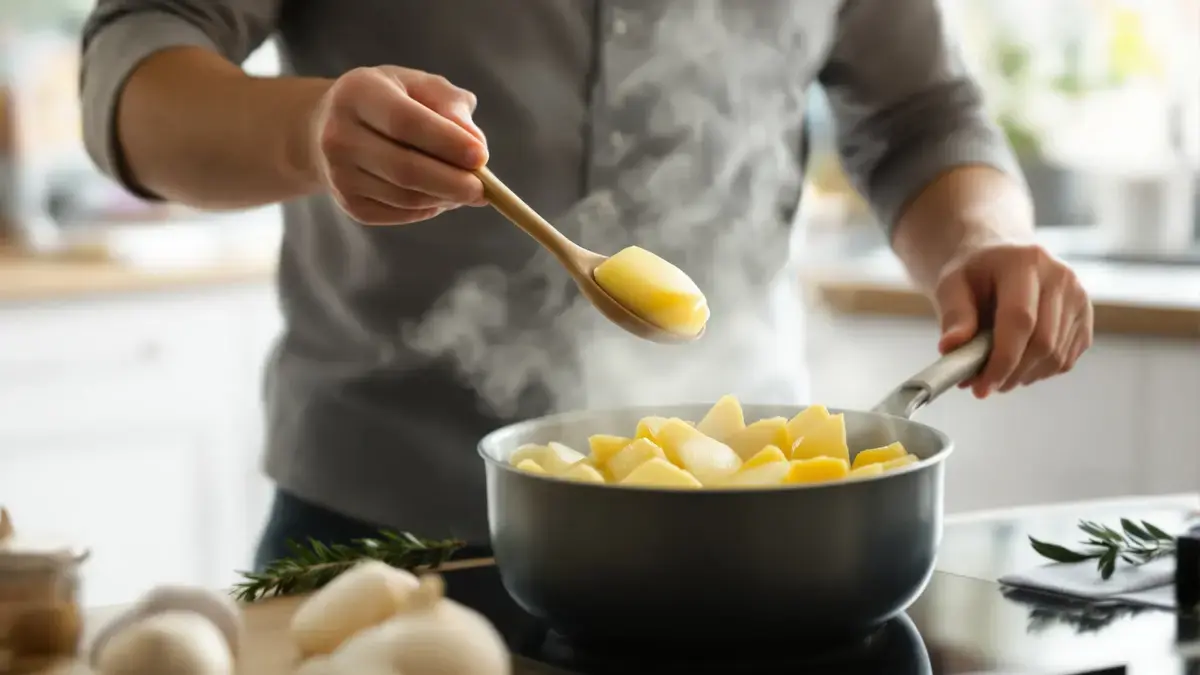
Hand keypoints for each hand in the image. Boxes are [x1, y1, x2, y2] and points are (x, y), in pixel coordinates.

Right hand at [309, 66, 488, 224]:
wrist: (332, 127)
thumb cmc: (392, 100)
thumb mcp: (420, 86)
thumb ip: (451, 106)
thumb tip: (476, 145)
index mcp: (357, 93)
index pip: (404, 122)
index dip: (446, 142)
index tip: (481, 156)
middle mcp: (339, 135)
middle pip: (404, 168)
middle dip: (452, 182)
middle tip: (484, 189)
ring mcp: (339, 174)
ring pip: (405, 197)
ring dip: (445, 197)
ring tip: (467, 188)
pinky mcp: (349, 204)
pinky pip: (400, 213)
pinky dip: (430, 208)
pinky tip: (441, 195)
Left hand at [934, 243, 1092, 398]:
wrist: (999, 256)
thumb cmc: (973, 273)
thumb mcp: (952, 285)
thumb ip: (954, 315)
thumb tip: (951, 347)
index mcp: (1025, 262)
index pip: (1020, 320)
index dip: (1002, 360)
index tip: (981, 387)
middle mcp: (1060, 277)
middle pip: (1043, 343)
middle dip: (1011, 374)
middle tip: (982, 386)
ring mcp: (1078, 297)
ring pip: (1056, 357)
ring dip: (1023, 376)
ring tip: (995, 373)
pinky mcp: (1085, 317)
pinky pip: (1065, 359)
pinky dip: (1039, 372)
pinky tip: (1016, 365)